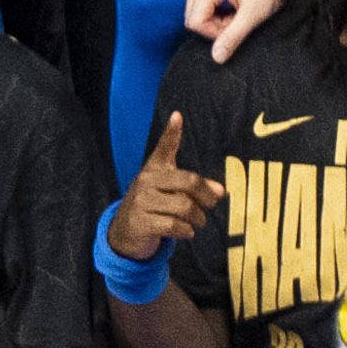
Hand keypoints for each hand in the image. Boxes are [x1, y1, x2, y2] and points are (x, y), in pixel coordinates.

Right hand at [108, 111, 225, 258]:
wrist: (125, 232)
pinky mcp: (141, 223)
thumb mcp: (168, 190)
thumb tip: (221, 191)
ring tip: (197, 221)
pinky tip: (186, 231)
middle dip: (206, 197)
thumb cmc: (152, 205)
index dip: (172, 132)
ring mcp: (142, 202)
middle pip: (189, 182)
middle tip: (210, 205)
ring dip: (198, 218)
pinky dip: (186, 231)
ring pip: (185, 207)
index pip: (165, 148)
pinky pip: (174, 225)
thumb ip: (194, 186)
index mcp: (153, 169)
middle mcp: (146, 181)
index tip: (178, 115)